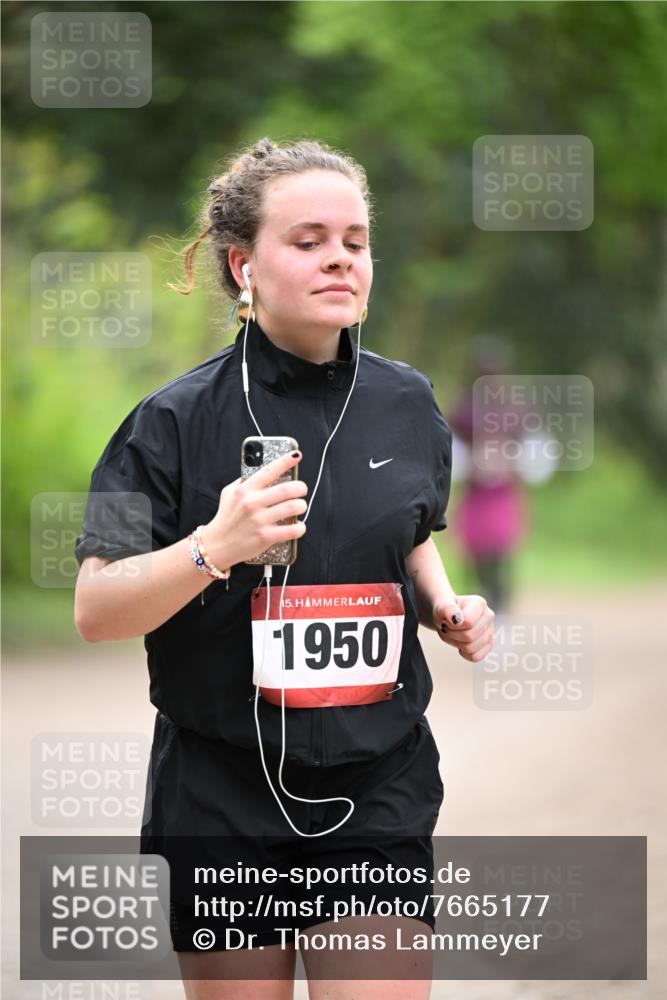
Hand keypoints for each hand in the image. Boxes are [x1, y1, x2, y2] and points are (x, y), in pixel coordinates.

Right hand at [203, 450, 307, 567]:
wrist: (217, 545)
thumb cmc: (226, 518)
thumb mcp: (228, 494)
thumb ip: (243, 482)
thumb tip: (260, 471)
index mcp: (245, 490)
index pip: (269, 471)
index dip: (285, 461)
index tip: (296, 455)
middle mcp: (252, 503)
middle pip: (287, 489)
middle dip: (300, 488)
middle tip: (302, 490)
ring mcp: (259, 520)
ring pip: (293, 507)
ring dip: (301, 506)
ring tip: (300, 507)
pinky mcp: (266, 536)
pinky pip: (292, 530)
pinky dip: (300, 527)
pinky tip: (298, 526)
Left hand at [432, 594, 494, 662]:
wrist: (448, 618)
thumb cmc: (446, 611)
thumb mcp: (441, 607)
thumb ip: (447, 609)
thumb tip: (456, 618)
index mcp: (479, 603)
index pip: (468, 622)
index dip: (453, 625)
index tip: (447, 620)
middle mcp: (489, 616)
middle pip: (469, 636)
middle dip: (453, 634)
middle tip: (447, 628)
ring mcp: (490, 632)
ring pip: (471, 648)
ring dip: (456, 643)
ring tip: (454, 633)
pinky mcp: (488, 645)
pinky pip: (475, 657)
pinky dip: (464, 653)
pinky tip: (461, 642)